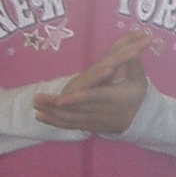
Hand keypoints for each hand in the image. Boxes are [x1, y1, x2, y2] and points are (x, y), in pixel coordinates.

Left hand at [34, 32, 152, 136]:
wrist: (140, 119)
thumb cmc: (137, 94)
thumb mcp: (139, 78)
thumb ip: (133, 63)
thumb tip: (134, 49)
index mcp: (113, 98)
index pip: (92, 98)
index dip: (76, 99)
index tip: (60, 99)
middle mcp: (102, 112)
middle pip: (76, 110)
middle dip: (55, 107)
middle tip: (36, 100)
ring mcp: (95, 121)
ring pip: (71, 120)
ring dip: (51, 115)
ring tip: (35, 107)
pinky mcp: (90, 127)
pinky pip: (71, 126)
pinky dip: (55, 123)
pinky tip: (41, 118)